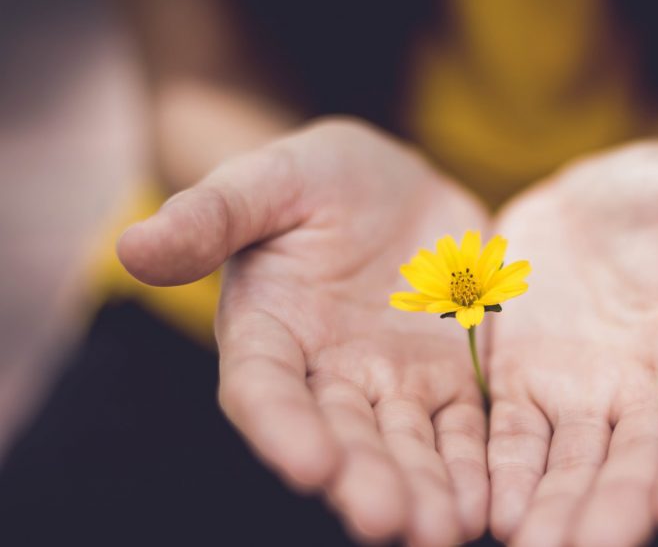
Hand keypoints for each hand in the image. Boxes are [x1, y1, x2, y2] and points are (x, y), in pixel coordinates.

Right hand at [118, 119, 489, 545]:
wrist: (391, 185)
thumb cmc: (314, 179)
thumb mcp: (267, 180)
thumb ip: (211, 214)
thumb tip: (133, 245)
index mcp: (269, 332)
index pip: (266, 390)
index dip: (283, 428)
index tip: (310, 465)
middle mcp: (327, 374)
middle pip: (343, 436)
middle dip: (365, 480)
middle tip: (389, 523)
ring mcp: (393, 382)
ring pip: (408, 445)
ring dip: (425, 489)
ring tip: (445, 530)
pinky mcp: (450, 378)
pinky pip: (464, 428)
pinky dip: (475, 465)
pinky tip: (491, 502)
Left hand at [486, 141, 657, 544]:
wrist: (589, 199)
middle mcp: (650, 390)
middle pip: (638, 458)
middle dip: (618, 507)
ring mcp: (583, 394)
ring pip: (572, 463)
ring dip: (557, 508)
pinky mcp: (523, 386)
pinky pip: (511, 436)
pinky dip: (501, 472)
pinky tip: (489, 511)